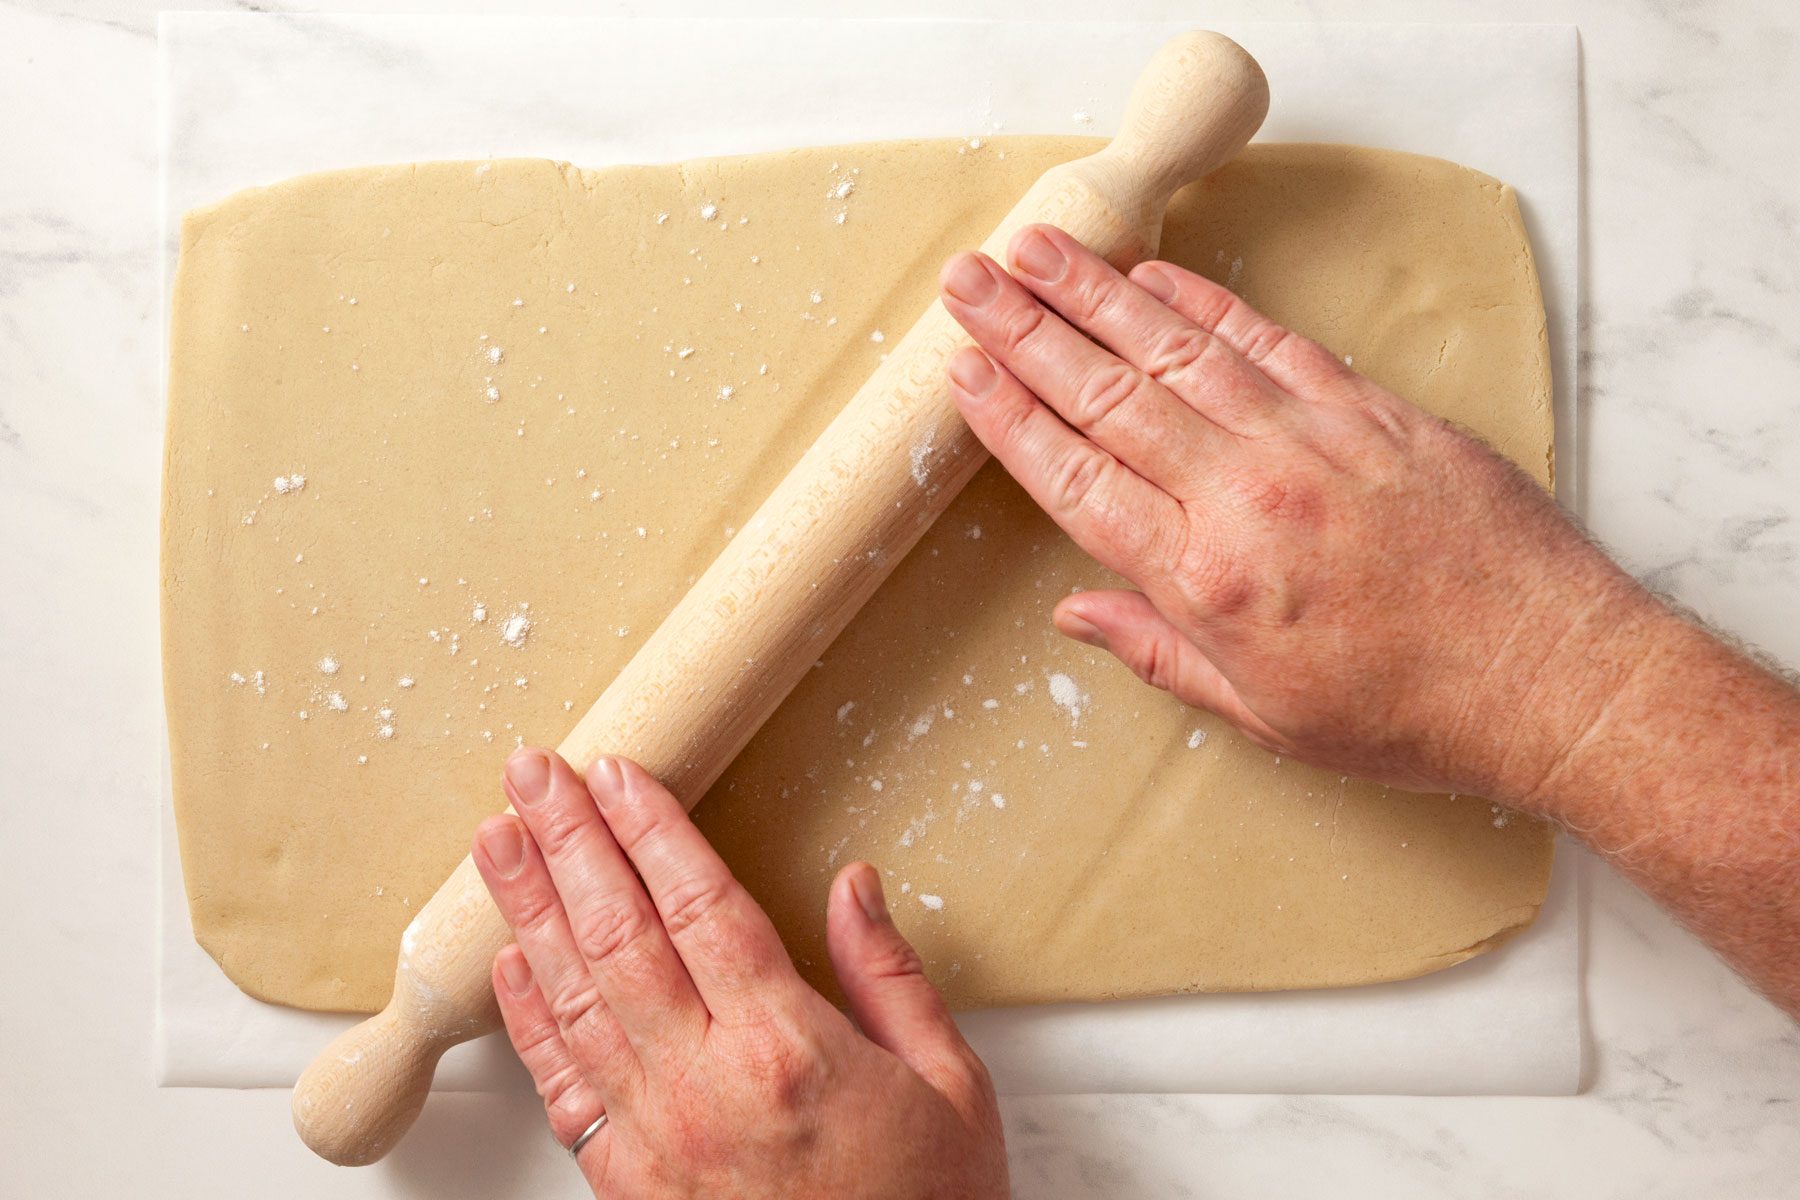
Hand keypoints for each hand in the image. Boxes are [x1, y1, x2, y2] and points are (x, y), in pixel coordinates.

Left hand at [471, 749, 1006, 1198]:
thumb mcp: (951, 1087)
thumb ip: (890, 976)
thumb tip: (855, 889)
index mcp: (788, 1048)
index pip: (700, 906)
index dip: (650, 830)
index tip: (617, 774)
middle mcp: (706, 1086)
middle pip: (617, 936)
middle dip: (568, 842)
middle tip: (533, 774)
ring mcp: (654, 1140)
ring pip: (572, 1000)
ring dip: (528, 910)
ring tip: (498, 842)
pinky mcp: (627, 1187)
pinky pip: (560, 1088)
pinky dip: (527, 1018)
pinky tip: (508, 963)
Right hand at [939, 224, 1651, 800]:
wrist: (1551, 674)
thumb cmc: (1410, 711)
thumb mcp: (1263, 713)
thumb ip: (1157, 652)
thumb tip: (1075, 616)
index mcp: (1207, 580)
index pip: (1077, 478)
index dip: (1011, 419)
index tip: (964, 373)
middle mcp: (1246, 494)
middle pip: (1109, 395)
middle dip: (1025, 331)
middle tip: (968, 282)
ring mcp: (1310, 439)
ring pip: (1177, 349)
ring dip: (1097, 294)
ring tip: (1038, 251)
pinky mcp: (1370, 409)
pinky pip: (1268, 339)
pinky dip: (1205, 301)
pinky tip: (1154, 275)